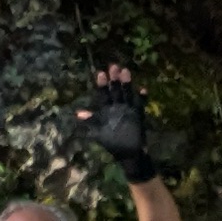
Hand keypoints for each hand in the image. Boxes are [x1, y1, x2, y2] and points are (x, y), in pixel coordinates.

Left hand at [77, 62, 156, 181]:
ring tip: (126, 71)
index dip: (102, 85)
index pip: (103, 94)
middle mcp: (117, 107)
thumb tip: (78, 113)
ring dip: (127, 84)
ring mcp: (128, 109)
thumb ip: (91, 122)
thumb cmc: (113, 144)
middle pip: (116, 90)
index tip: (100, 73)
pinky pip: (141, 104)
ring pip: (127, 93)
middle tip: (114, 66)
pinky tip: (143, 90)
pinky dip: (142, 97)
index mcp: (107, 110)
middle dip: (114, 79)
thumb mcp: (99, 133)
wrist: (129, 154)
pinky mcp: (138, 115)